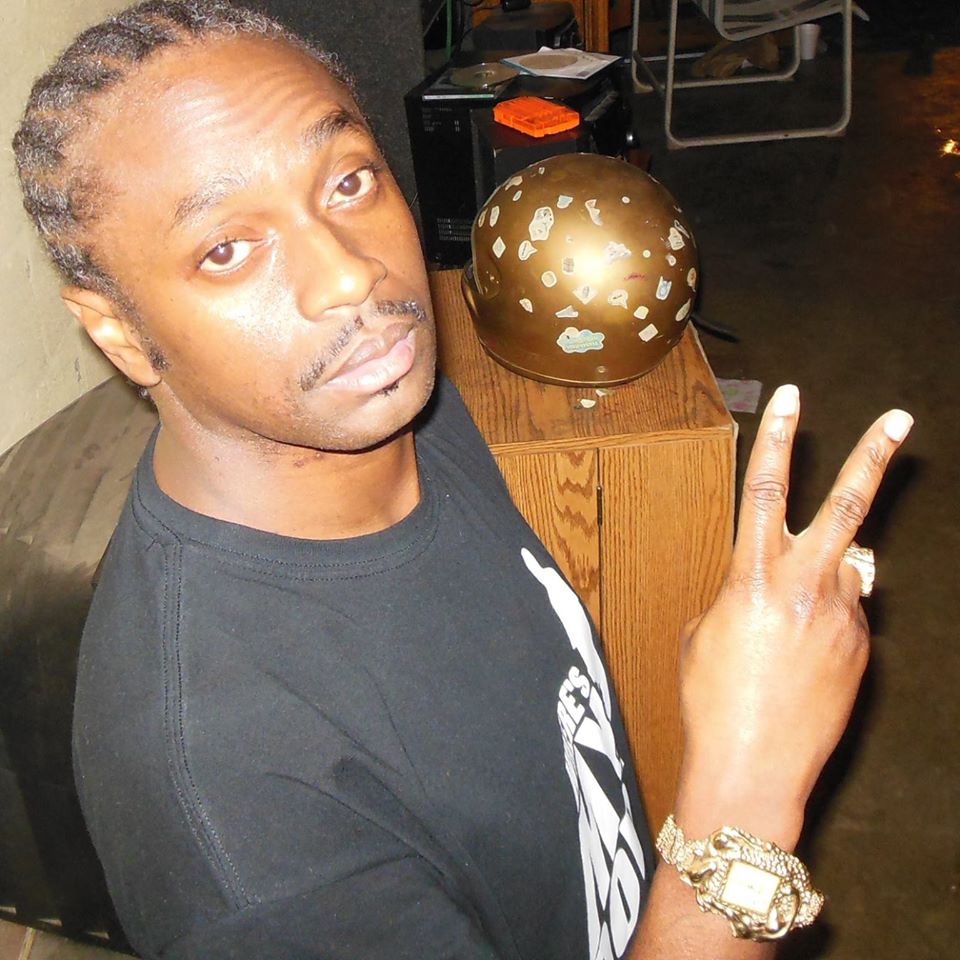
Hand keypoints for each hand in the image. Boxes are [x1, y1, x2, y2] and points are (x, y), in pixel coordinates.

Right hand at [675, 386, 912, 846]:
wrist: (751, 770)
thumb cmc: (711, 701)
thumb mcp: (705, 633)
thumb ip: (742, 592)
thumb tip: (777, 577)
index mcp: (751, 577)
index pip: (766, 489)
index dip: (778, 438)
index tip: (793, 398)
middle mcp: (804, 587)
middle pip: (848, 505)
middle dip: (874, 456)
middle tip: (899, 417)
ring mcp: (842, 618)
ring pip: (848, 567)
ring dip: (826, 576)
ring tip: (790, 625)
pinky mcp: (862, 650)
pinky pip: (848, 614)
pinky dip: (826, 621)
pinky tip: (800, 661)